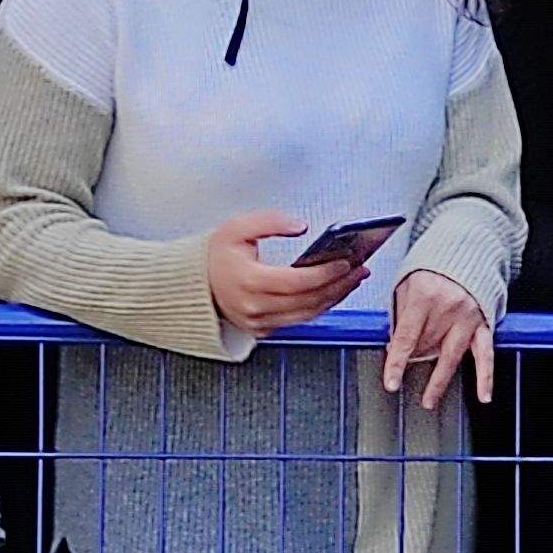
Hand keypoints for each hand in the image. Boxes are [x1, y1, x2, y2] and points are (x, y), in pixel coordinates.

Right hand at [202, 211, 369, 334]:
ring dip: (335, 296)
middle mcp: (255, 307)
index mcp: (248, 281)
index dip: (326, 273)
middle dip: (339, 284)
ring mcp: (259, 322)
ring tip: (353, 278)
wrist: (192, 286)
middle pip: (309, 300)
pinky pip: (300, 319)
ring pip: (309, 313)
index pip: (297, 282)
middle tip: (359, 268)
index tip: (346, 261)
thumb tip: (300, 226)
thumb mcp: (237, 228)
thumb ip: (270, 222)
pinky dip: (320, 305)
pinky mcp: (264, 329)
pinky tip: (334, 290)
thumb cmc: (214, 257)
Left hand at [385, 266, 496, 409]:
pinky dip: (485, 376)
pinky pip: (486, 353)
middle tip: (406, 372)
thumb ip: (399, 314)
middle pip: (427, 347)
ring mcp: (469, 317)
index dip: (397, 363)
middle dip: (414, 360)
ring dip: (439, 380)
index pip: (406, 338)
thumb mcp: (406, 283)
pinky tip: (484, 395)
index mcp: (424, 296)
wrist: (467, 250)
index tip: (391, 383)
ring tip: (429, 400)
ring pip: (451, 355)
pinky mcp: (484, 322)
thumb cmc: (432, 266)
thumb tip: (395, 346)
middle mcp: (448, 308)